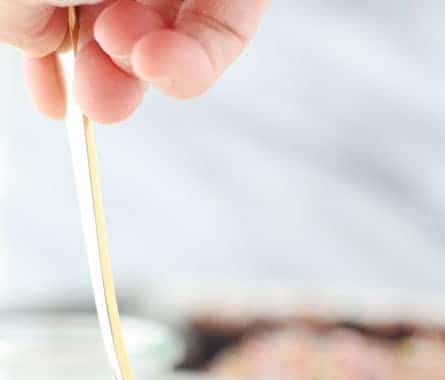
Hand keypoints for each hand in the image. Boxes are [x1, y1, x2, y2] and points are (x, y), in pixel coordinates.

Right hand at [0, 0, 268, 121]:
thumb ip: (16, 10)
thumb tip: (37, 41)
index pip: (64, 9)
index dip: (54, 60)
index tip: (53, 108)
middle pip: (117, 25)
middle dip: (106, 76)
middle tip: (99, 104)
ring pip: (168, 31)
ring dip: (145, 64)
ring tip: (133, 57)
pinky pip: (226, 27)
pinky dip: (196, 59)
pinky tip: (162, 66)